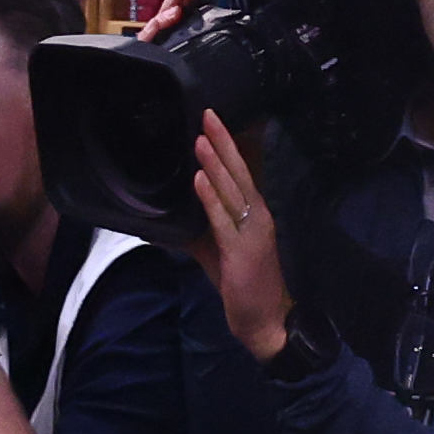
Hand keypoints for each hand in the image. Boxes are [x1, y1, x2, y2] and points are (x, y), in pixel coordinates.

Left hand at [188, 115, 292, 359]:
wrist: (265, 320)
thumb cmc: (242, 283)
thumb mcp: (215, 250)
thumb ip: (198, 229)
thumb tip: (168, 217)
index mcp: (252, 212)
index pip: (239, 172)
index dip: (228, 146)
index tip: (213, 120)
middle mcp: (257, 215)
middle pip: (238, 171)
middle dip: (223, 142)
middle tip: (207, 113)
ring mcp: (252, 231)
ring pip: (232, 190)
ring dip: (215, 164)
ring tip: (200, 137)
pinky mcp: (242, 250)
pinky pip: (223, 220)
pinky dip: (210, 198)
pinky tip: (198, 180)